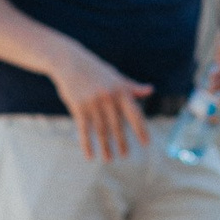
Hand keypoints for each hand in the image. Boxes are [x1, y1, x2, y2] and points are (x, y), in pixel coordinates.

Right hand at [51, 45, 151, 160]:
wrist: (69, 61)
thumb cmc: (95, 69)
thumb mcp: (115, 76)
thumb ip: (131, 86)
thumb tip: (150, 90)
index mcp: (121, 90)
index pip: (134, 113)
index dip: (141, 129)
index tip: (146, 143)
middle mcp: (109, 97)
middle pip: (117, 125)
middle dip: (121, 142)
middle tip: (125, 155)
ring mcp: (93, 103)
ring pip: (101, 130)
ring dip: (106, 146)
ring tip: (109, 159)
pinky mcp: (79, 107)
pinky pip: (84, 130)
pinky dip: (87, 144)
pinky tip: (90, 155)